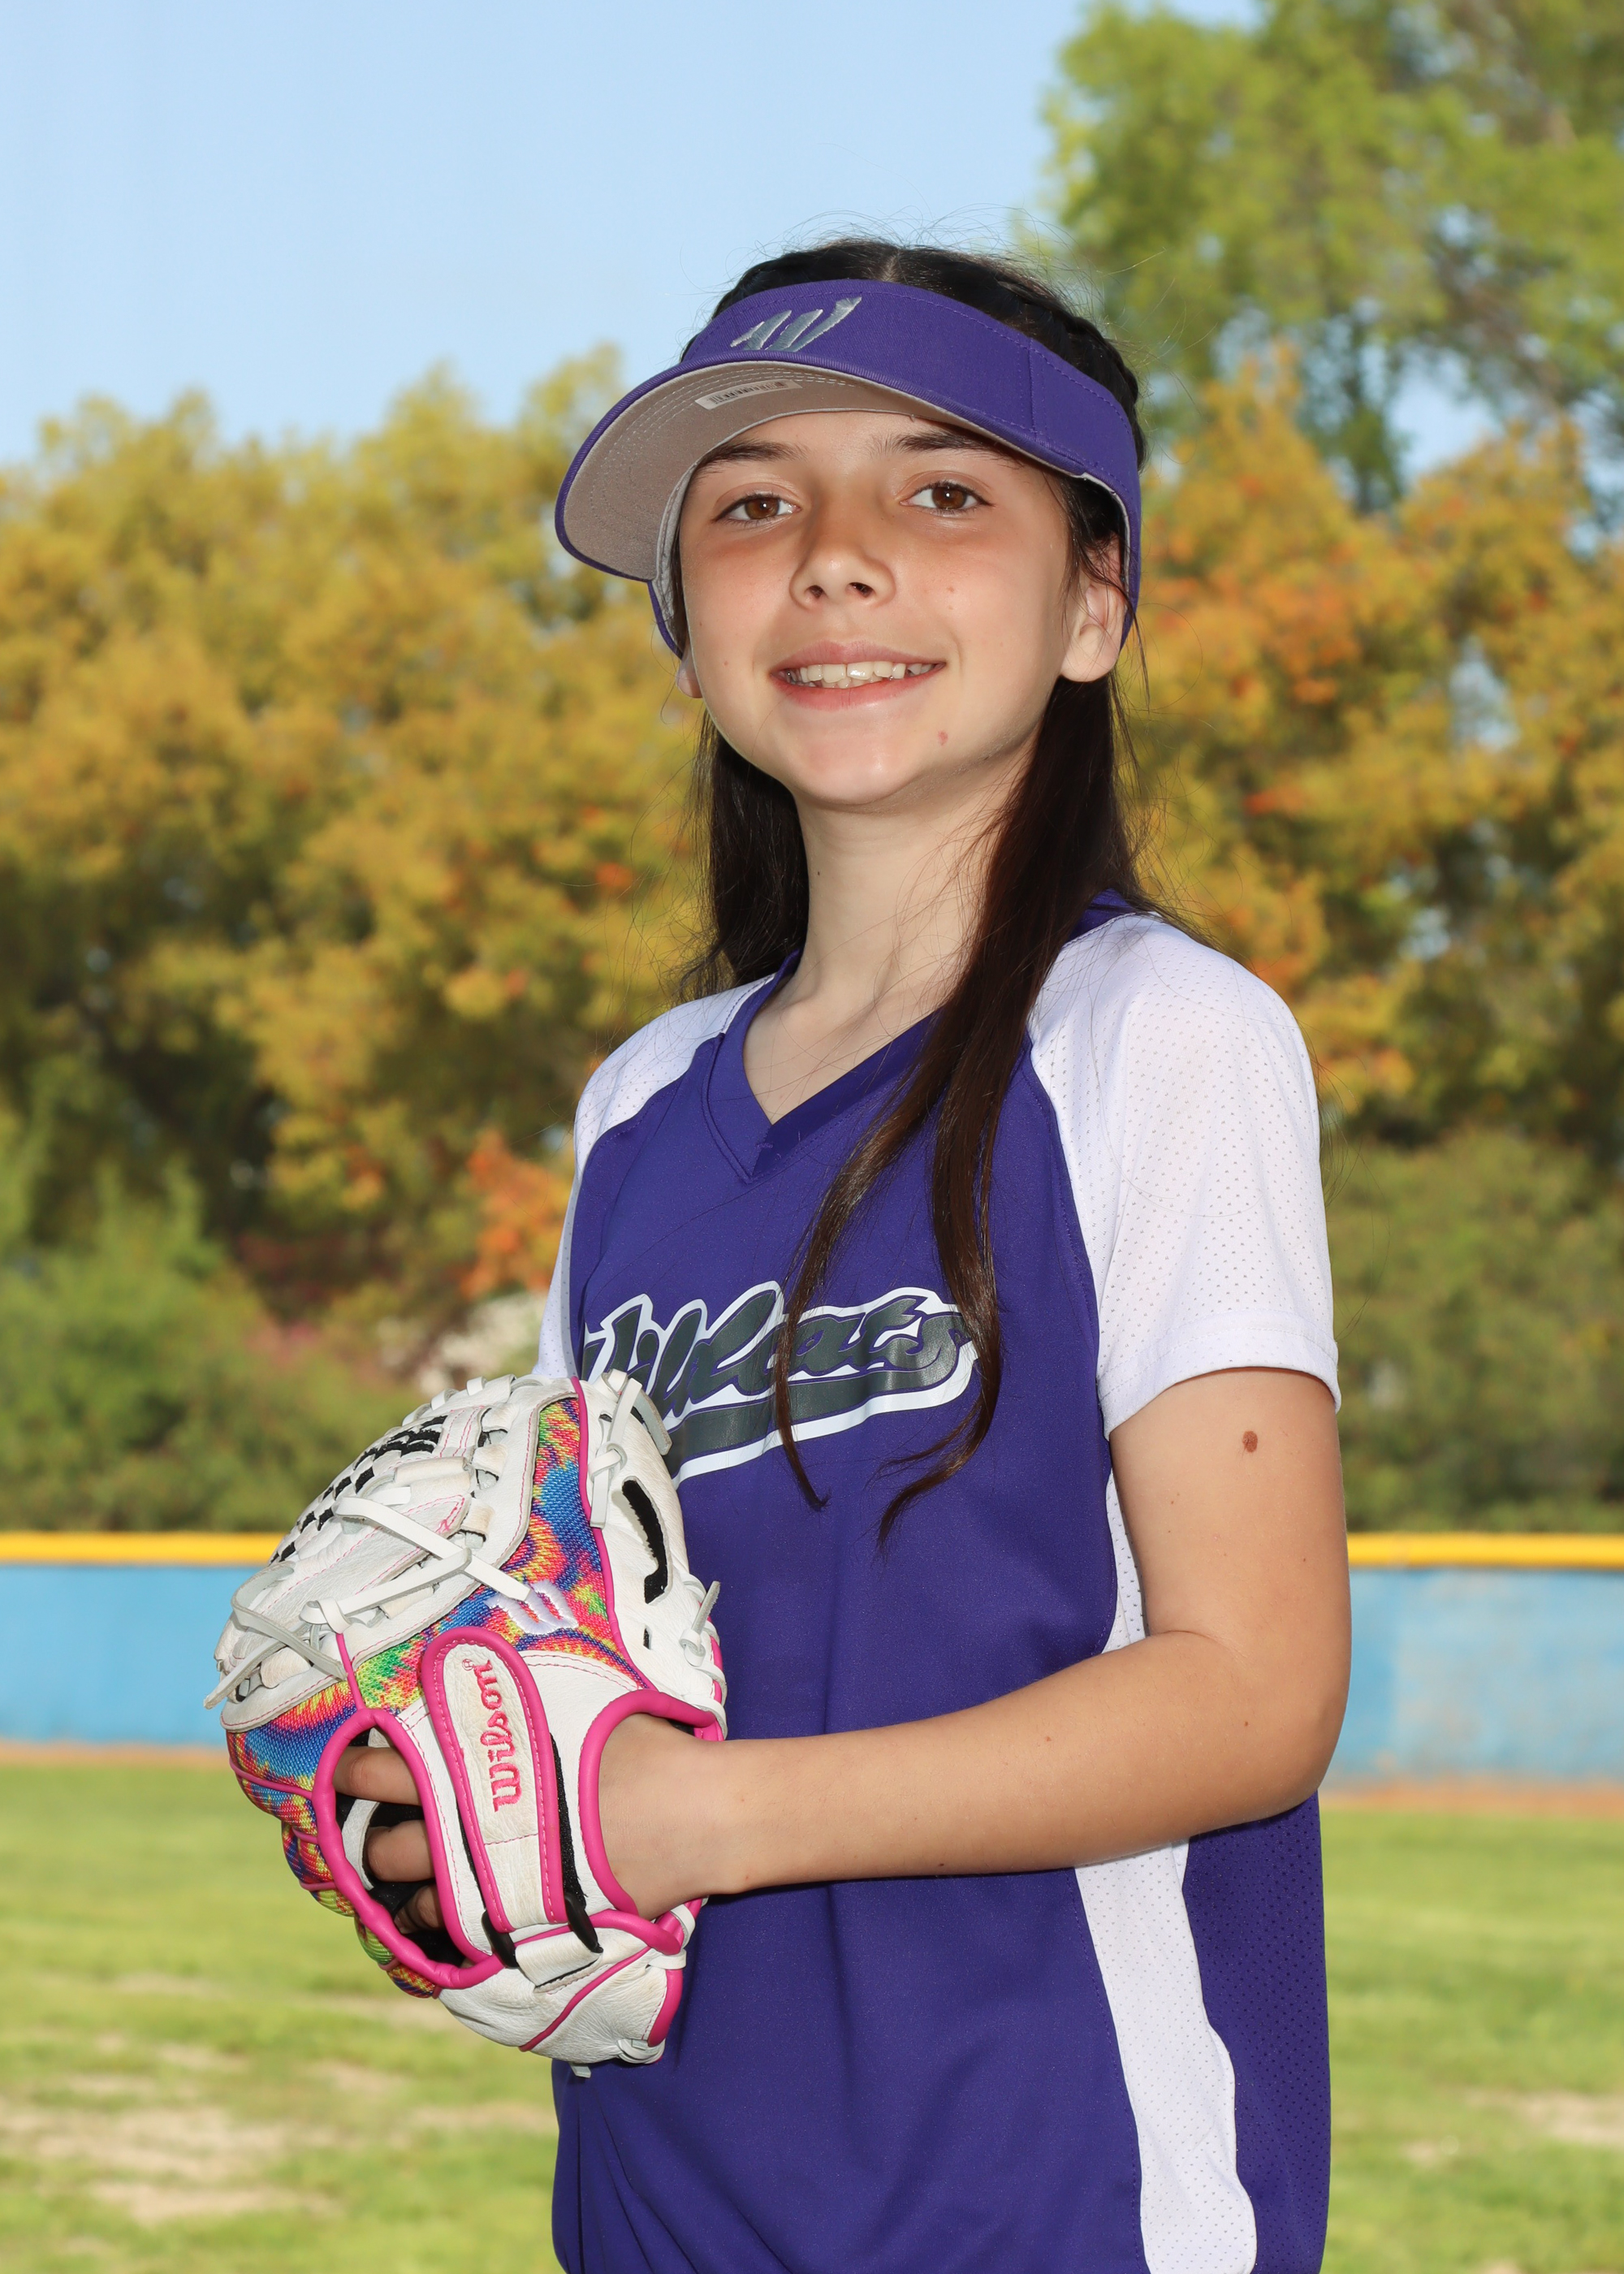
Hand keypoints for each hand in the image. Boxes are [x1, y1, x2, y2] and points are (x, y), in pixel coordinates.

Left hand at [330, 1718, 724, 1930]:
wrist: (689, 1816)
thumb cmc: (637, 1745)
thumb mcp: (573, 1696)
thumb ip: (517, 1695)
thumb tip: (480, 1664)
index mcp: (472, 1768)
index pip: (383, 1769)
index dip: (356, 1769)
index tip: (349, 1768)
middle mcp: (467, 1830)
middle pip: (381, 1843)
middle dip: (364, 1834)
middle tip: (366, 1825)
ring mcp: (489, 1885)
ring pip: (411, 1898)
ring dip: (399, 1888)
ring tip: (403, 1876)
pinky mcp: (517, 1925)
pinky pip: (453, 1936)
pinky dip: (440, 1925)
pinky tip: (444, 1913)